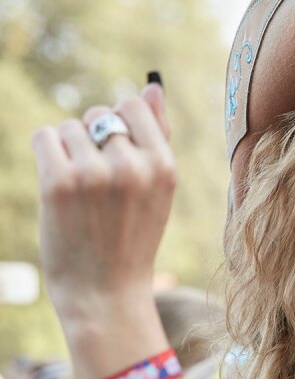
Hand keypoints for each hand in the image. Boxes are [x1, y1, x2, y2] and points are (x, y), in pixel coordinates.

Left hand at [32, 80, 173, 311]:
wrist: (105, 291)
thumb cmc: (132, 236)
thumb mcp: (158, 189)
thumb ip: (158, 136)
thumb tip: (152, 86)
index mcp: (163, 166)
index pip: (133, 105)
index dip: (118, 124)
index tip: (115, 154)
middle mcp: (132, 166)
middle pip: (99, 114)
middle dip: (92, 138)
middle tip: (96, 180)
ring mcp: (94, 174)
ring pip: (71, 127)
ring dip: (68, 149)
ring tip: (79, 187)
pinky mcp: (59, 184)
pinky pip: (45, 137)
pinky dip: (47, 153)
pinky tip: (57, 182)